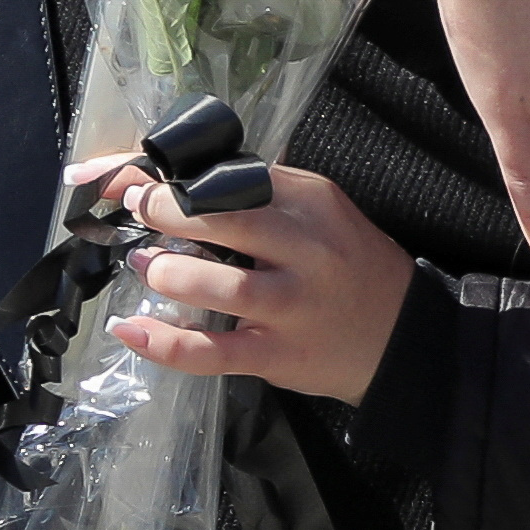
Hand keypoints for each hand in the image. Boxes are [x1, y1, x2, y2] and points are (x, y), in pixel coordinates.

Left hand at [103, 166, 413, 406]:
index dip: (175, 177)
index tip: (131, 179)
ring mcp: (292, 306)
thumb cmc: (348, 264)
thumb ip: (262, 192)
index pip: (236, 177)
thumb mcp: (319, 211)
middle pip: (229, 220)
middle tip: (136, 210)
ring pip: (221, 286)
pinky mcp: (277, 354)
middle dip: (169, 212)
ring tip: (145, 266)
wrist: (399, 334)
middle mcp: (306, 250)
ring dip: (170, 273)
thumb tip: (179, 174)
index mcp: (311, 203)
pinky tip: (130, 329)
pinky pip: (213, 352)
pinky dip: (166, 342)